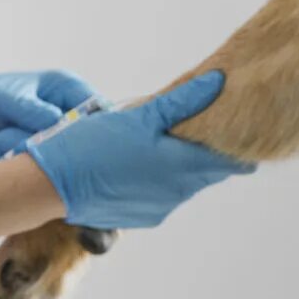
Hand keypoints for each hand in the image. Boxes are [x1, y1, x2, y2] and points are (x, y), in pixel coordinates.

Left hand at [0, 69, 100, 163]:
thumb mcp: (4, 97)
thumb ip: (32, 110)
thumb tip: (57, 122)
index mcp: (66, 89)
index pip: (96, 110)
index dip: (88, 129)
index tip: (59, 137)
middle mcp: (66, 114)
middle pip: (79, 141)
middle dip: (46, 144)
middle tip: (16, 137)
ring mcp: (52, 139)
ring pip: (55, 159)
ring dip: (23, 152)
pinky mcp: (38, 159)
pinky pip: (35, 171)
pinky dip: (13, 163)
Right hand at [25, 73, 254, 229]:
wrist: (51, 187)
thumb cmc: (91, 146)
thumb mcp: (137, 116)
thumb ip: (181, 101)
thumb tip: (217, 82)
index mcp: (181, 167)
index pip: (231, 161)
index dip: (240, 145)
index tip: (247, 129)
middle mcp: (177, 193)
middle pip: (208, 171)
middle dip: (211, 150)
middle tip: (207, 125)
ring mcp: (160, 208)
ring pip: (186, 183)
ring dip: (183, 164)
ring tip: (169, 140)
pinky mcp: (142, 216)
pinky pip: (165, 195)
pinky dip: (163, 178)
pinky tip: (144, 162)